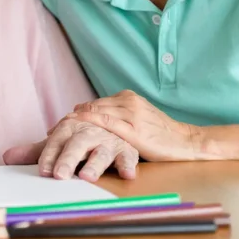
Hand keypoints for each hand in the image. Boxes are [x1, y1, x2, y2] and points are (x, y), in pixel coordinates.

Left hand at [3, 119, 139, 181]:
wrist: (113, 125)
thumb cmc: (82, 140)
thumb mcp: (59, 144)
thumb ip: (36, 152)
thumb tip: (6, 157)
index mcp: (70, 129)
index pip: (56, 142)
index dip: (49, 156)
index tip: (44, 171)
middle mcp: (89, 132)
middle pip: (77, 144)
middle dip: (68, 159)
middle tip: (60, 176)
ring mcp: (108, 140)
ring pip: (102, 151)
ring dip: (95, 164)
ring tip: (87, 176)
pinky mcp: (126, 149)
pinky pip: (129, 156)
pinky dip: (129, 164)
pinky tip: (127, 174)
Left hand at [67, 90, 201, 161]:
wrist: (187, 141)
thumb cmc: (161, 134)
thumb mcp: (139, 118)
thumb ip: (118, 116)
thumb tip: (93, 118)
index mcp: (128, 98)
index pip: (94, 104)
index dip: (75, 115)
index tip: (58, 125)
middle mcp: (128, 102)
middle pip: (91, 108)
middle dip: (70, 120)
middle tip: (52, 132)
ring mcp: (131, 115)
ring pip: (96, 115)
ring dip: (75, 124)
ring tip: (57, 135)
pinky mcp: (134, 130)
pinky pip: (107, 125)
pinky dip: (89, 126)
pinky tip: (77, 133)